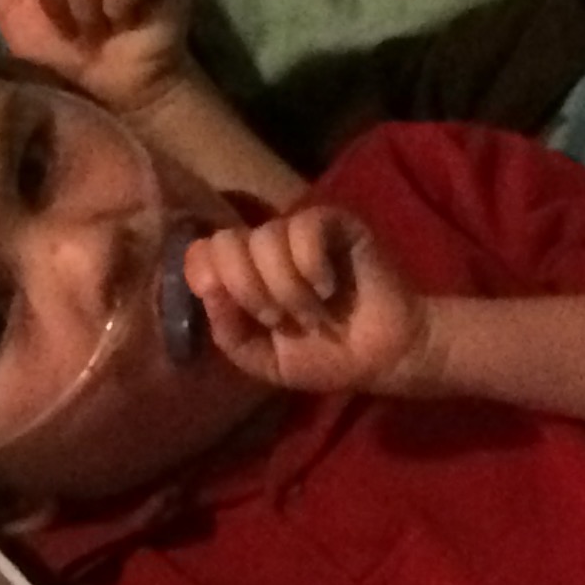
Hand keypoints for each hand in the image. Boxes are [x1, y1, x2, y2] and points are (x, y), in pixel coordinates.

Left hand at [184, 206, 430, 395]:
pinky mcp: (333, 223)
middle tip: (277, 319)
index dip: (205, 275)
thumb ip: (230, 333)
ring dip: (287, 288)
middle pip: (226, 242)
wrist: (383, 357)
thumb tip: (209, 290)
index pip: (201, 251)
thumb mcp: (265, 361)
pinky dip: (311, 267)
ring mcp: (299, 232)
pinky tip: (328, 288)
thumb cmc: (324, 358)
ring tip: (312, 315)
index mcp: (242, 276)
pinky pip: (304, 228)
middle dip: (247, 289)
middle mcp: (265, 248)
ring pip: (266, 239)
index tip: (230, 308)